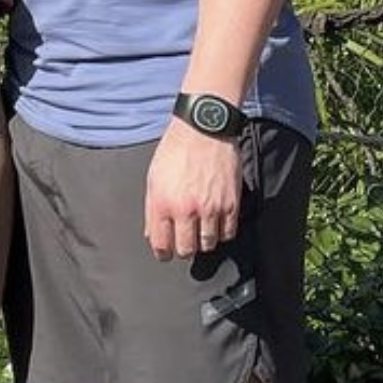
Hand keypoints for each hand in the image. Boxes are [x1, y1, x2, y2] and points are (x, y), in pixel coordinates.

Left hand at [144, 119, 241, 260]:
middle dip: (183, 249)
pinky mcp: (231, 203)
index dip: (163, 253)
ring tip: (201, 231)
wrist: (204, 129)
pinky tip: (216, 223)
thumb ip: (152, 209)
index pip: (162, 244)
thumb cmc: (176, 150)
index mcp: (163, 203)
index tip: (166, 252)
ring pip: (207, 244)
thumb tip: (152, 234)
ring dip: (203, 241)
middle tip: (184, 241)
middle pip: (186, 249)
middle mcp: (186, 209)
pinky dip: (222, 232)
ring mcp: (210, 208)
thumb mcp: (153, 178)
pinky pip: (228, 233)